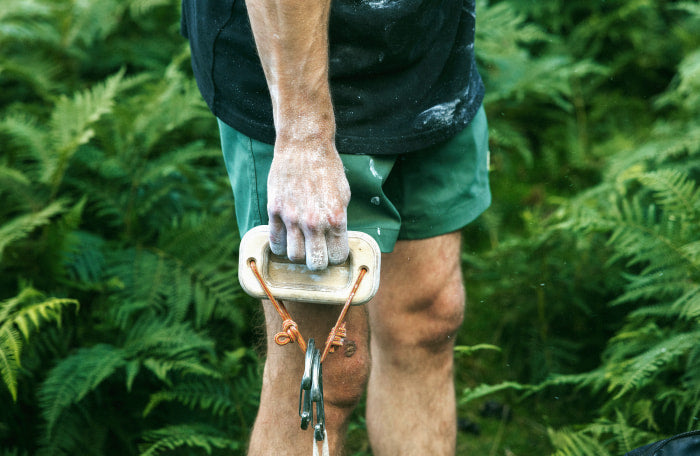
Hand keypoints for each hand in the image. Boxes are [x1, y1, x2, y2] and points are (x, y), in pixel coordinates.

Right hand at [267, 135, 350, 270]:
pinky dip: (280, 245)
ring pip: (294, 256)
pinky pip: (275, 241)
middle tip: (316, 253)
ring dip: (299, 254)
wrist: (304, 146)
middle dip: (318, 261)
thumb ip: (338, 219)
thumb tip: (334, 238)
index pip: (337, 256)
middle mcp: (314, 222)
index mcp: (336, 218)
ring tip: (301, 245)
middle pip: (315, 263)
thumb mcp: (343, 194)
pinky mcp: (275, 210)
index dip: (335, 255)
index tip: (332, 250)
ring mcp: (292, 217)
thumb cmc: (327, 168)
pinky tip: (285, 239)